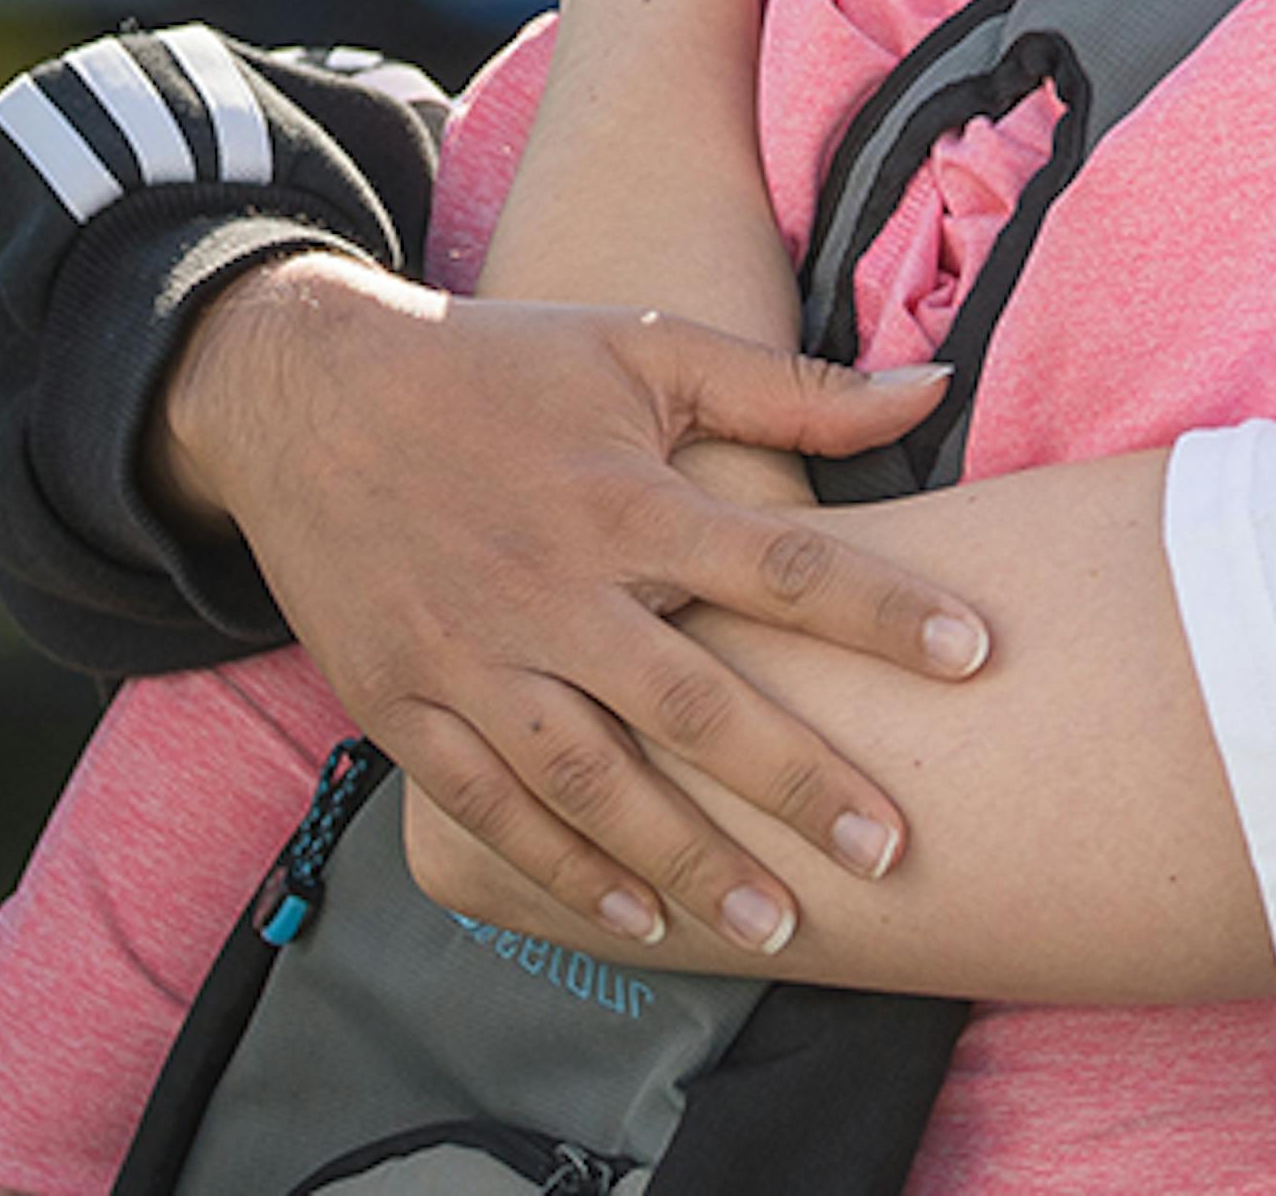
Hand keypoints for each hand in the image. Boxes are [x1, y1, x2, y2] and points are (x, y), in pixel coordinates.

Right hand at [159, 251, 991, 953]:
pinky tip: (634, 920)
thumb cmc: (503, 365)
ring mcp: (473, 656)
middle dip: (797, 784)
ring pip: (592, 781)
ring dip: (685, 858)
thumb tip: (936, 387)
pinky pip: (487, 806)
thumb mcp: (647, 348)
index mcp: (630, 501)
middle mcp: (556, 589)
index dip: (882, 611)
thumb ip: (794, 387)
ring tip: (777, 926)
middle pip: (695, 705)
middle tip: (890, 853)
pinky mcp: (402, 702)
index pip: (784, 566)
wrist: (301, 389)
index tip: (974, 656)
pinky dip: (560, 868)